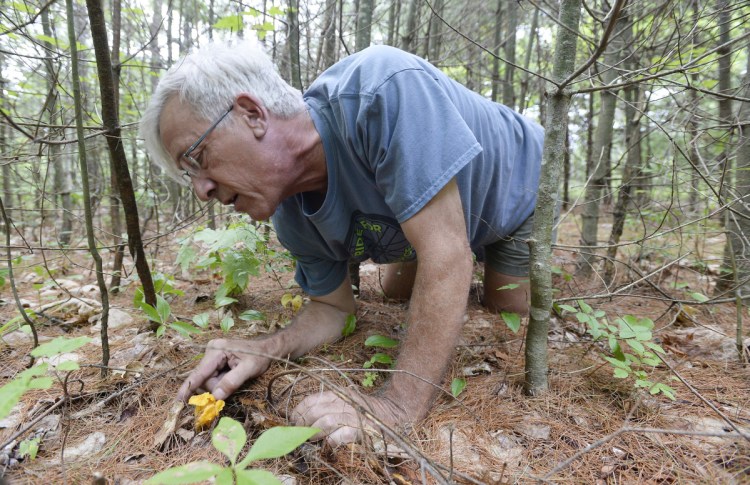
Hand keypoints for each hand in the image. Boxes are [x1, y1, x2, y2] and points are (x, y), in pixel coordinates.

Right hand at [177, 338, 274, 401]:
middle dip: (215, 387)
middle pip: (204, 379)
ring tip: (236, 378)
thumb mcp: (249, 369)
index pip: (199, 372)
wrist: (267, 349)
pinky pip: (213, 378)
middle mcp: (211, 351)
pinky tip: (231, 378)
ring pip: (209, 381)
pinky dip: (220, 383)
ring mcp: (213, 356)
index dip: (188, 388)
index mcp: (217, 350)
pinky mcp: (216, 362)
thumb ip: (232, 382)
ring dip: (219, 386)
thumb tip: (216, 396)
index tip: (178, 401)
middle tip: (234, 383)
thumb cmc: (260, 356)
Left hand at [291, 388, 407, 445]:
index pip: (310, 400)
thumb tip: (298, 418)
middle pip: (315, 412)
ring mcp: (353, 416)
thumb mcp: (342, 400)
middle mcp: (344, 402)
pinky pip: (341, 436)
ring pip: (326, 422)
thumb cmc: (359, 410)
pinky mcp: (361, 430)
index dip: (298, 412)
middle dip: (303, 424)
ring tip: (314, 439)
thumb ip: (324, 405)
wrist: (389, 413)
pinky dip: (332, 440)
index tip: (293, 421)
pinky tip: (330, 442)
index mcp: (336, 393)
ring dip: (315, 433)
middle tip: (302, 433)